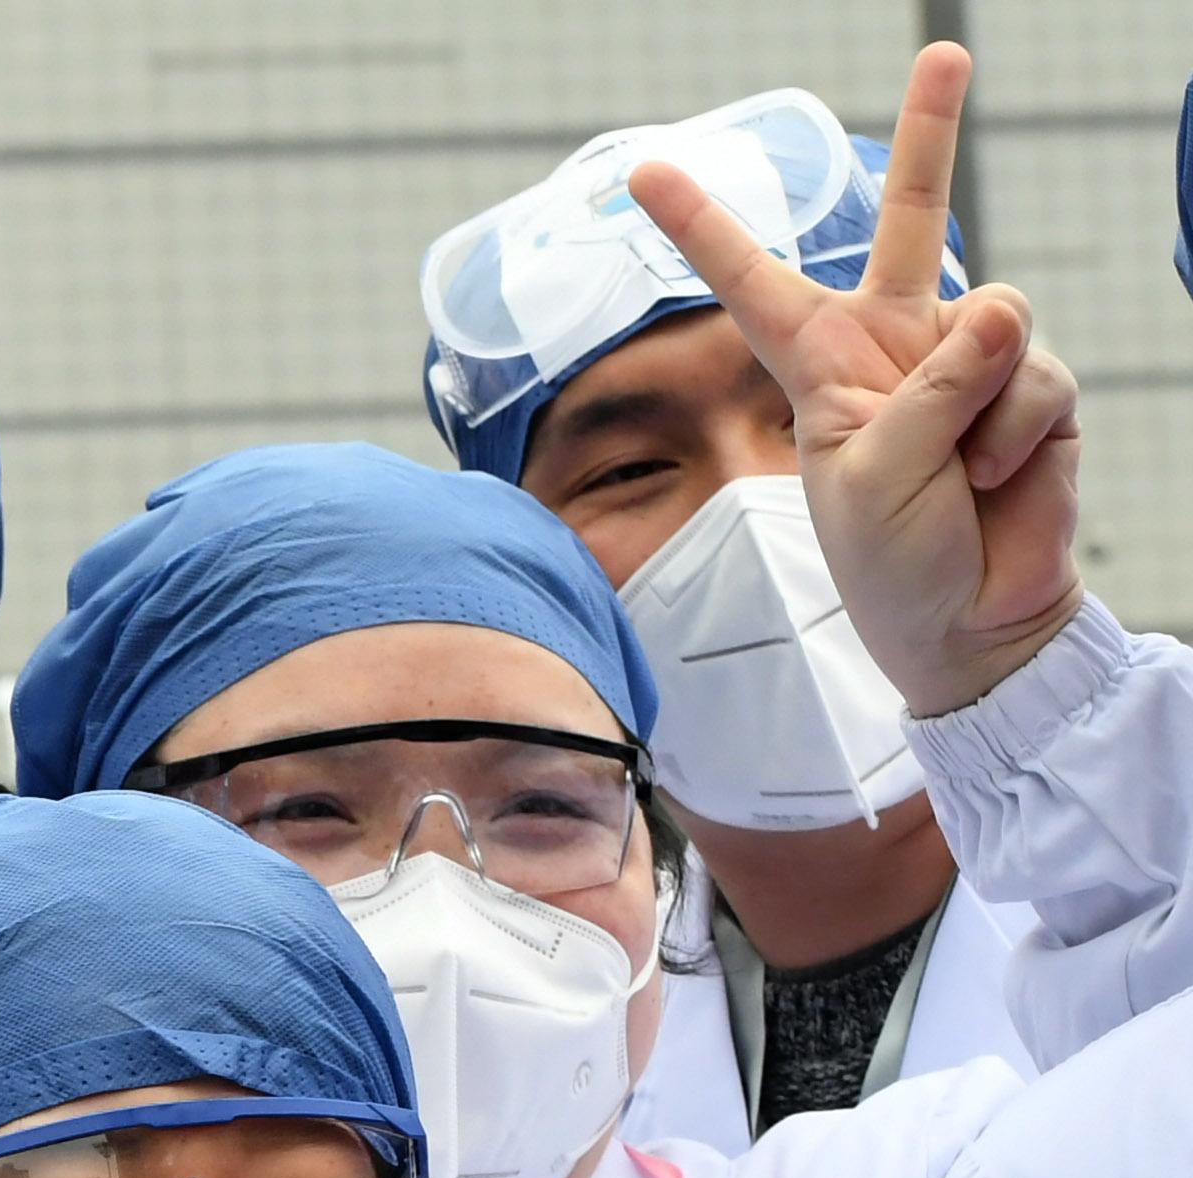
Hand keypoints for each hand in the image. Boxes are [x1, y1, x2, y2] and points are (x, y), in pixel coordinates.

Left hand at [628, 38, 1078, 715]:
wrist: (969, 621)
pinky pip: (1032, 374)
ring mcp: (969, 357)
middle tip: (944, 49)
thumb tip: (997, 304)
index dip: (700, 228)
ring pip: (992, 313)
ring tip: (958, 470)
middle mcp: (897, 343)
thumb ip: (929, 389)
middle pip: (914, 219)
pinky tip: (997, 475)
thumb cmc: (893, 561)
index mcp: (820, 365)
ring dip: (976, 403)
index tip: (642, 172)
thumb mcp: (873, 478)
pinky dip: (1014, 432)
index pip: (751, 283)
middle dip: (930, 132)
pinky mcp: (1032, 383)